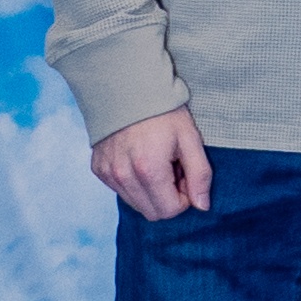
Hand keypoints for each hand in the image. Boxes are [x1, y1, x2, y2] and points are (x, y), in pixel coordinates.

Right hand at [90, 106, 212, 219]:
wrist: (128, 88)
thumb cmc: (164, 112)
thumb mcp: (190, 139)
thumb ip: (200, 175)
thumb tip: (202, 206)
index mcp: (149, 170)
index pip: (170, 211)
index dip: (185, 197)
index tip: (186, 174)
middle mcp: (123, 176)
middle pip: (152, 212)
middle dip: (168, 197)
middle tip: (174, 169)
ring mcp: (108, 174)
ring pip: (135, 204)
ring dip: (151, 191)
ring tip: (158, 162)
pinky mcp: (98, 169)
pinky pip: (121, 191)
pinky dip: (134, 183)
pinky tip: (141, 159)